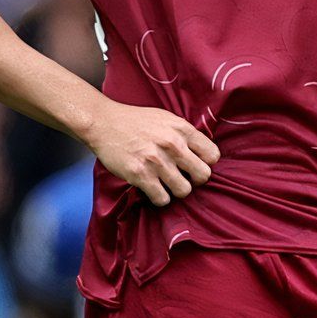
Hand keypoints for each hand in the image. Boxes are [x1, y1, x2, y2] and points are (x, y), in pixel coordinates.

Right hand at [82, 102, 217, 205]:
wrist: (104, 123)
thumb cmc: (136, 122)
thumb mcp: (166, 119)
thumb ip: (185, 134)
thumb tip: (205, 155)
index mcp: (182, 129)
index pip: (213, 155)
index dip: (206, 163)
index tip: (195, 165)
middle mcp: (172, 144)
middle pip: (203, 176)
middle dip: (195, 180)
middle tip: (183, 177)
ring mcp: (156, 160)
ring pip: (184, 191)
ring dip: (176, 190)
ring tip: (166, 183)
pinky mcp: (140, 174)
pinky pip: (162, 199)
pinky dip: (159, 197)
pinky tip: (153, 188)